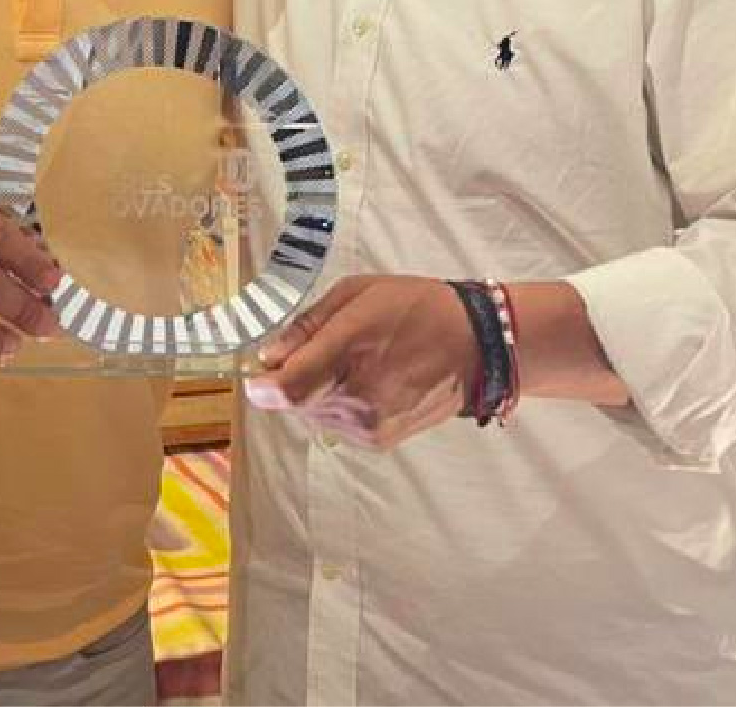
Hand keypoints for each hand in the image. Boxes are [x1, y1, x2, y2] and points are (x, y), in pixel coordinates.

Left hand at [242, 275, 477, 447]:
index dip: (263, 383)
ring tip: (355, 362)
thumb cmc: (415, 308)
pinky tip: (367, 380)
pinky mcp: (378, 440)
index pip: (286, 390)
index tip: (260, 370)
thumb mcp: (356, 293)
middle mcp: (357, 400)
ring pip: (313, 413)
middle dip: (295, 377)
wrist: (476, 345)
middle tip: (324, 348)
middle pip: (293, 401)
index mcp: (351, 353)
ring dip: (317, 391)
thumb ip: (306, 327)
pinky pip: (336, 424)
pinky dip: (339, 404)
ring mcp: (368, 426)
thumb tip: (267, 356)